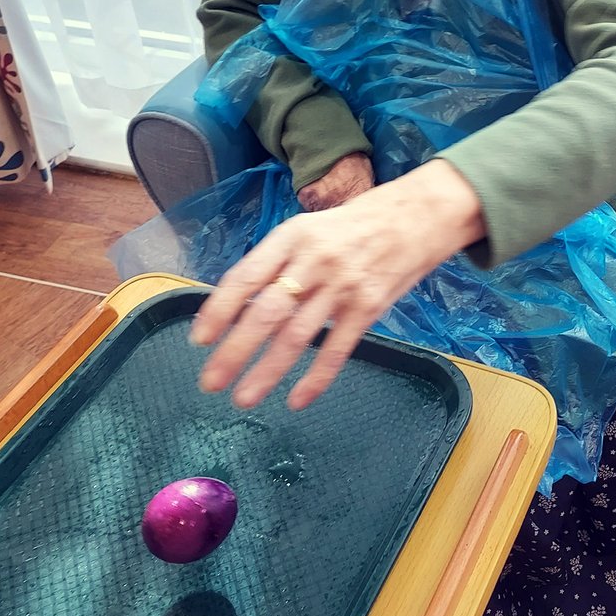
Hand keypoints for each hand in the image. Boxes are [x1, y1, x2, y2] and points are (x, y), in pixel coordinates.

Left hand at [190, 159, 484, 410]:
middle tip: (210, 382)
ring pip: (296, 336)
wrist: (416, 216)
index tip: (199, 339)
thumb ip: (277, 262)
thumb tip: (237, 304)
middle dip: (234, 350)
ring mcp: (342, 286)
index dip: (219, 310)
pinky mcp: (368, 308)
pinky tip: (296, 399)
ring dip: (266, 371)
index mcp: (291, 236)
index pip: (246, 276)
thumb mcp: (308, 229)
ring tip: (243, 396)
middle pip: (266, 312)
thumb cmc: (353, 225)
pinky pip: (336, 350)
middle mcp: (314, 260)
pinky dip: (315, 378)